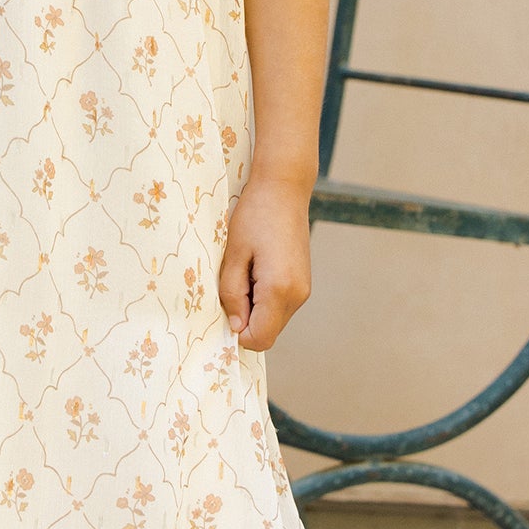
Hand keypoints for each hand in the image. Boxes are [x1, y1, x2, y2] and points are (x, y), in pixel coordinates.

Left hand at [218, 169, 312, 350]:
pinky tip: (257, 271)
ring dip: (255, 310)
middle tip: (232, 287)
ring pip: (274, 322)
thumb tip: (236, 327)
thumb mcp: (233, 255)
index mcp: (279, 290)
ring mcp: (304, 290)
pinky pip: (280, 307)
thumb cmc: (254, 216)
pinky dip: (265, 300)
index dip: (237, 333)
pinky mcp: (304, 283)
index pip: (258, 339)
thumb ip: (232, 295)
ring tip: (245, 274)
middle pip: (267, 334)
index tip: (224, 308)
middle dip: (246, 321)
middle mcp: (297, 295)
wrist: (284, 189)